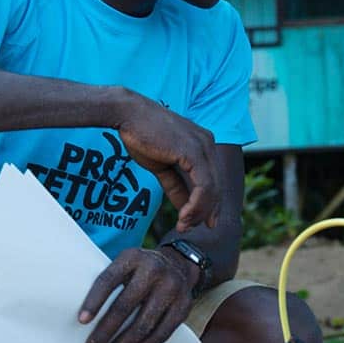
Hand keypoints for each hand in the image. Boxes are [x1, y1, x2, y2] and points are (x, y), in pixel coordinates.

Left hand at [78, 248, 196, 342]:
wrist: (178, 264)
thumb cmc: (141, 270)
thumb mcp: (127, 264)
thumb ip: (111, 282)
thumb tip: (86, 318)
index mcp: (133, 257)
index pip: (108, 280)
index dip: (94, 302)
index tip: (81, 321)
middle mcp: (154, 270)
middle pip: (125, 306)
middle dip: (105, 331)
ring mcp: (172, 288)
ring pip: (143, 324)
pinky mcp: (184, 306)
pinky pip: (162, 333)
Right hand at [113, 90, 219, 230]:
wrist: (128, 114)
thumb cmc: (141, 135)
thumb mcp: (162, 166)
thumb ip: (176, 185)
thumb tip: (185, 206)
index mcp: (202, 144)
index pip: (213, 179)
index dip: (209, 203)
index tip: (201, 222)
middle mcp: (207, 144)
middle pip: (216, 185)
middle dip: (207, 211)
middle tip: (194, 228)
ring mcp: (203, 147)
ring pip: (212, 188)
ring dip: (200, 212)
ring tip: (185, 225)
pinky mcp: (194, 152)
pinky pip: (203, 185)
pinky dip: (196, 204)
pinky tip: (185, 215)